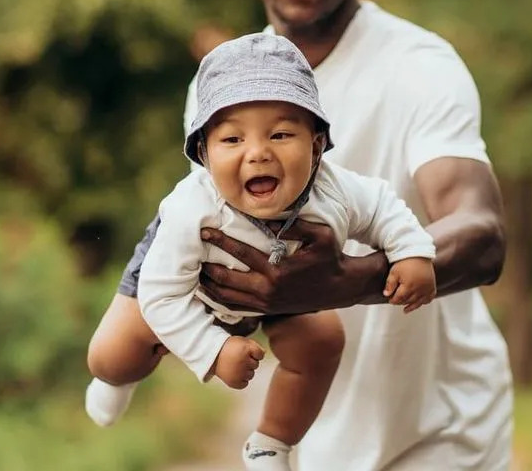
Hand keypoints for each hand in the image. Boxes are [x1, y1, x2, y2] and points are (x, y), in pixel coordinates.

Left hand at [198, 220, 388, 315]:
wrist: (340, 287)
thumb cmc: (330, 257)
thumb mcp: (320, 235)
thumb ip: (295, 226)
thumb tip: (268, 221)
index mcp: (278, 270)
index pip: (241, 254)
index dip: (221, 241)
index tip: (204, 232)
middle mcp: (269, 289)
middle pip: (227, 280)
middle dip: (207, 267)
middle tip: (191, 255)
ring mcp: (267, 303)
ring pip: (229, 298)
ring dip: (210, 286)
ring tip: (195, 274)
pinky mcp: (268, 310)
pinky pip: (238, 308)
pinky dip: (221, 300)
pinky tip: (211, 291)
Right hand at [212, 336, 264, 389]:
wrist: (211, 355)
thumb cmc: (229, 347)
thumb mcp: (242, 341)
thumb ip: (255, 346)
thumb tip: (263, 355)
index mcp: (246, 349)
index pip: (261, 355)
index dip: (255, 353)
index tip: (246, 351)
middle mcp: (244, 362)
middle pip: (256, 365)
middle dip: (250, 361)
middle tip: (238, 358)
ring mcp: (239, 373)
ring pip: (251, 375)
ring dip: (246, 371)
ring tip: (236, 365)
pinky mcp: (234, 382)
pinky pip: (245, 383)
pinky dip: (241, 380)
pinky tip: (235, 373)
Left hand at [383, 257, 435, 312]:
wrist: (418, 253)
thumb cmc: (405, 262)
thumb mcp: (394, 272)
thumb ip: (390, 284)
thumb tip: (386, 295)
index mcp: (409, 286)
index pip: (399, 298)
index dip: (393, 300)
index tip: (390, 299)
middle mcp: (419, 289)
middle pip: (408, 300)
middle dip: (401, 302)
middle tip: (396, 301)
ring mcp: (427, 289)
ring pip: (418, 302)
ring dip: (411, 305)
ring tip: (406, 309)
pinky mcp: (432, 286)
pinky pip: (429, 298)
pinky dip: (424, 302)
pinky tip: (419, 303)